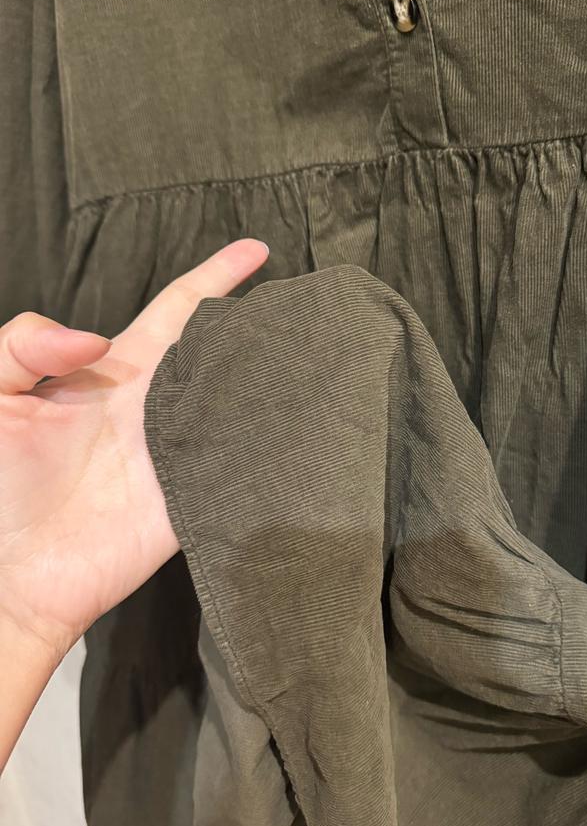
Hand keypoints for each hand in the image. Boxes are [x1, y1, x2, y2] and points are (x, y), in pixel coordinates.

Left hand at [0, 239, 267, 767]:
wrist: (14, 574)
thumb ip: (24, 346)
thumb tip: (96, 339)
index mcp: (116, 372)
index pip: (176, 311)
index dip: (213, 277)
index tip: (254, 250)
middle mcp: (159, 404)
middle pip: (223, 348)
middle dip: (261, 321)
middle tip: (304, 301)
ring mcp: (183, 450)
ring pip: (242, 397)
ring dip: (276, 373)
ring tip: (316, 343)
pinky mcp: (197, 496)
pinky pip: (242, 459)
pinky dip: (271, 437)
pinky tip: (304, 414)